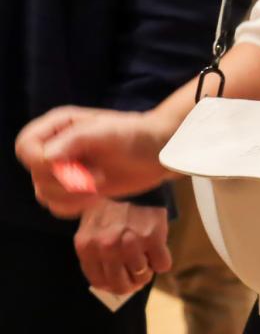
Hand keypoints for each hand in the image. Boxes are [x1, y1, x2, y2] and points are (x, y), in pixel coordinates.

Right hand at [14, 106, 174, 217]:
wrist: (158, 154)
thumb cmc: (136, 135)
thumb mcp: (108, 132)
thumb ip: (76, 140)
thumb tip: (48, 158)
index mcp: (56, 126)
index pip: (26, 148)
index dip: (43, 163)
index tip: (76, 167)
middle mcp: (54, 147)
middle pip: (35, 174)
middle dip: (66, 183)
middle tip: (99, 179)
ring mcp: (63, 170)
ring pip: (44, 193)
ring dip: (72, 197)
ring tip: (101, 187)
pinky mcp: (76, 189)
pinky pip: (59, 206)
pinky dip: (75, 207)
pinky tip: (98, 198)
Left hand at [75, 201, 171, 294]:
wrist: (133, 185)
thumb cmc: (111, 209)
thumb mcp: (92, 230)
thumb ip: (95, 255)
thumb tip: (109, 284)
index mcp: (87, 247)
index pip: (100, 282)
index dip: (113, 285)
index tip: (122, 280)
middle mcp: (106, 248)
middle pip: (121, 285)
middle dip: (132, 282)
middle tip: (138, 273)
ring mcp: (130, 244)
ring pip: (143, 276)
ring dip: (147, 269)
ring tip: (146, 254)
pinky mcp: (153, 239)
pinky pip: (162, 265)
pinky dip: (162, 260)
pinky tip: (157, 247)